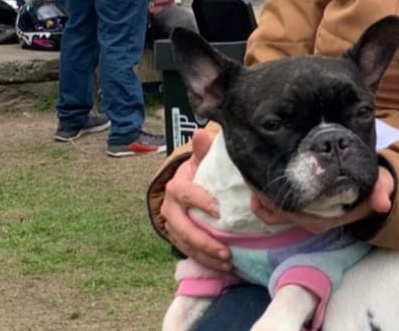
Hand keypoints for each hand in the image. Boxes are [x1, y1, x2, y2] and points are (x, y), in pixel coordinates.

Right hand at [160, 129, 232, 270]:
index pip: (186, 194)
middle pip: (183, 228)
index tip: (219, 211)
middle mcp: (170, 208)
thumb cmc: (200, 172)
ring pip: (186, 244)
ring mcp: (173, 225)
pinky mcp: (177, 238)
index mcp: (177, 186)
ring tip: (229, 262)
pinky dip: (205, 261)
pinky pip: (189, 253)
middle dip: (204, 241)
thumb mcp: (201, 160)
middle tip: (227, 251)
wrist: (186, 188)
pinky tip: (223, 266)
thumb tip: (201, 131)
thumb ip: (203, 150)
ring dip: (206, 256)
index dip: (201, 202)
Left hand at [249, 166, 395, 233]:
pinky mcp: (299, 210)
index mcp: (323, 218)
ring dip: (259, 194)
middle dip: (259, 193)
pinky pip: (274, 209)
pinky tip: (260, 177)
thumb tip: (383, 201)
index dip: (270, 198)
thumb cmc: (369, 189)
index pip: (290, 212)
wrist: (370, 194)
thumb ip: (379, 191)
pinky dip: (263, 196)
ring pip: (270, 212)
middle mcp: (309, 221)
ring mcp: (302, 216)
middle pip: (273, 212)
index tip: (258, 178)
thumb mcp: (377, 187)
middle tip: (248, 169)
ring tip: (251, 172)